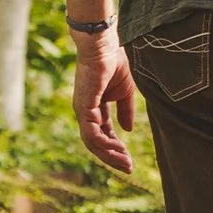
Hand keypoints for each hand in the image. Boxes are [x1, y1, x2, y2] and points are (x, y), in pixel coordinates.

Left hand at [72, 26, 135, 175]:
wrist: (104, 45)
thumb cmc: (113, 62)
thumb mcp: (125, 92)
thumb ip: (125, 111)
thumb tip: (128, 130)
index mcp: (95, 108)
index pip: (104, 135)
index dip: (116, 148)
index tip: (130, 160)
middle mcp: (85, 113)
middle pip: (96, 144)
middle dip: (113, 157)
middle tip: (128, 168)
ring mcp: (82, 111)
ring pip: (93, 143)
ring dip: (109, 155)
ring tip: (126, 162)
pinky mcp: (83, 108)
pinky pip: (91, 134)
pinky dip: (104, 144)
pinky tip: (118, 149)